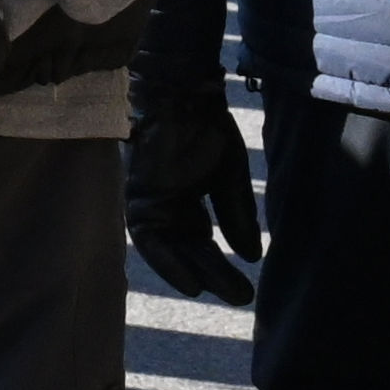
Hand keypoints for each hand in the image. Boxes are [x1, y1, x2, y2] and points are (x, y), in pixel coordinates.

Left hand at [125, 89, 263, 303]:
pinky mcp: (138, 194)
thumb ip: (236, 214)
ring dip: (192, 273)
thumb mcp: (230, 176)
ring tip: (218, 296)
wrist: (184, 92)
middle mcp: (166, 203)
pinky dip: (167, 262)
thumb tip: (250, 257)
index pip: (199, 242)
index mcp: (186, 199)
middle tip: (243, 298)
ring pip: (168, 249)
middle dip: (213, 273)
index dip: (215, 266)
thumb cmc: (206, 128)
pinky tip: (191, 282)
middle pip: (187, 249)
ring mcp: (150, 199)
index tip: (238, 289)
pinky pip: (148, 237)